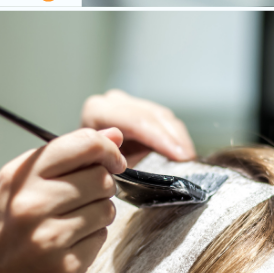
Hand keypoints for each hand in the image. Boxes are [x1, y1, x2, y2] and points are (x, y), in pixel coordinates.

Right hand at [0, 129, 125, 272]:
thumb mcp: (13, 186)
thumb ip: (65, 156)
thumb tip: (116, 135)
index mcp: (20, 177)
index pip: (85, 144)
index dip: (108, 149)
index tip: (112, 160)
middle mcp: (34, 205)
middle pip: (102, 178)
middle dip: (99, 186)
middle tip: (78, 200)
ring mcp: (50, 240)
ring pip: (106, 209)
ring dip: (96, 215)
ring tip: (65, 226)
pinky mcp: (64, 270)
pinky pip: (101, 240)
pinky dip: (89, 242)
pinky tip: (62, 249)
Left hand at [81, 90, 195, 165]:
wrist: (84, 169)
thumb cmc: (90, 171)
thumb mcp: (97, 167)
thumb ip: (112, 158)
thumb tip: (128, 151)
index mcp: (97, 110)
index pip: (136, 120)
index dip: (159, 138)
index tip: (179, 156)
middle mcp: (113, 101)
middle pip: (152, 116)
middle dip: (172, 138)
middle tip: (187, 158)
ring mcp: (129, 103)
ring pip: (162, 116)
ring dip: (178, 138)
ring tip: (189, 158)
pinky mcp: (141, 110)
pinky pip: (165, 120)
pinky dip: (176, 137)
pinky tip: (184, 152)